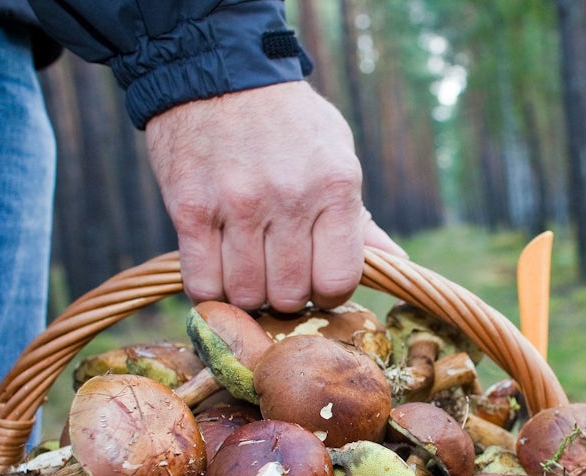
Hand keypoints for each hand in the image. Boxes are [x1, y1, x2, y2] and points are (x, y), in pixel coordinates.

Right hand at [145, 81, 404, 311]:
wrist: (219, 71)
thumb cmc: (288, 122)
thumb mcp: (337, 156)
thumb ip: (360, 218)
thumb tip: (395, 263)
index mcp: (335, 186)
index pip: (338, 281)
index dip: (328, 294)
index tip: (316, 282)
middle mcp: (289, 198)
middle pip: (290, 295)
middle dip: (286, 295)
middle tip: (278, 273)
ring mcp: (237, 204)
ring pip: (246, 295)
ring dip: (247, 293)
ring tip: (248, 269)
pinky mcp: (190, 209)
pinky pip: (202, 283)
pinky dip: (210, 289)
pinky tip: (218, 272)